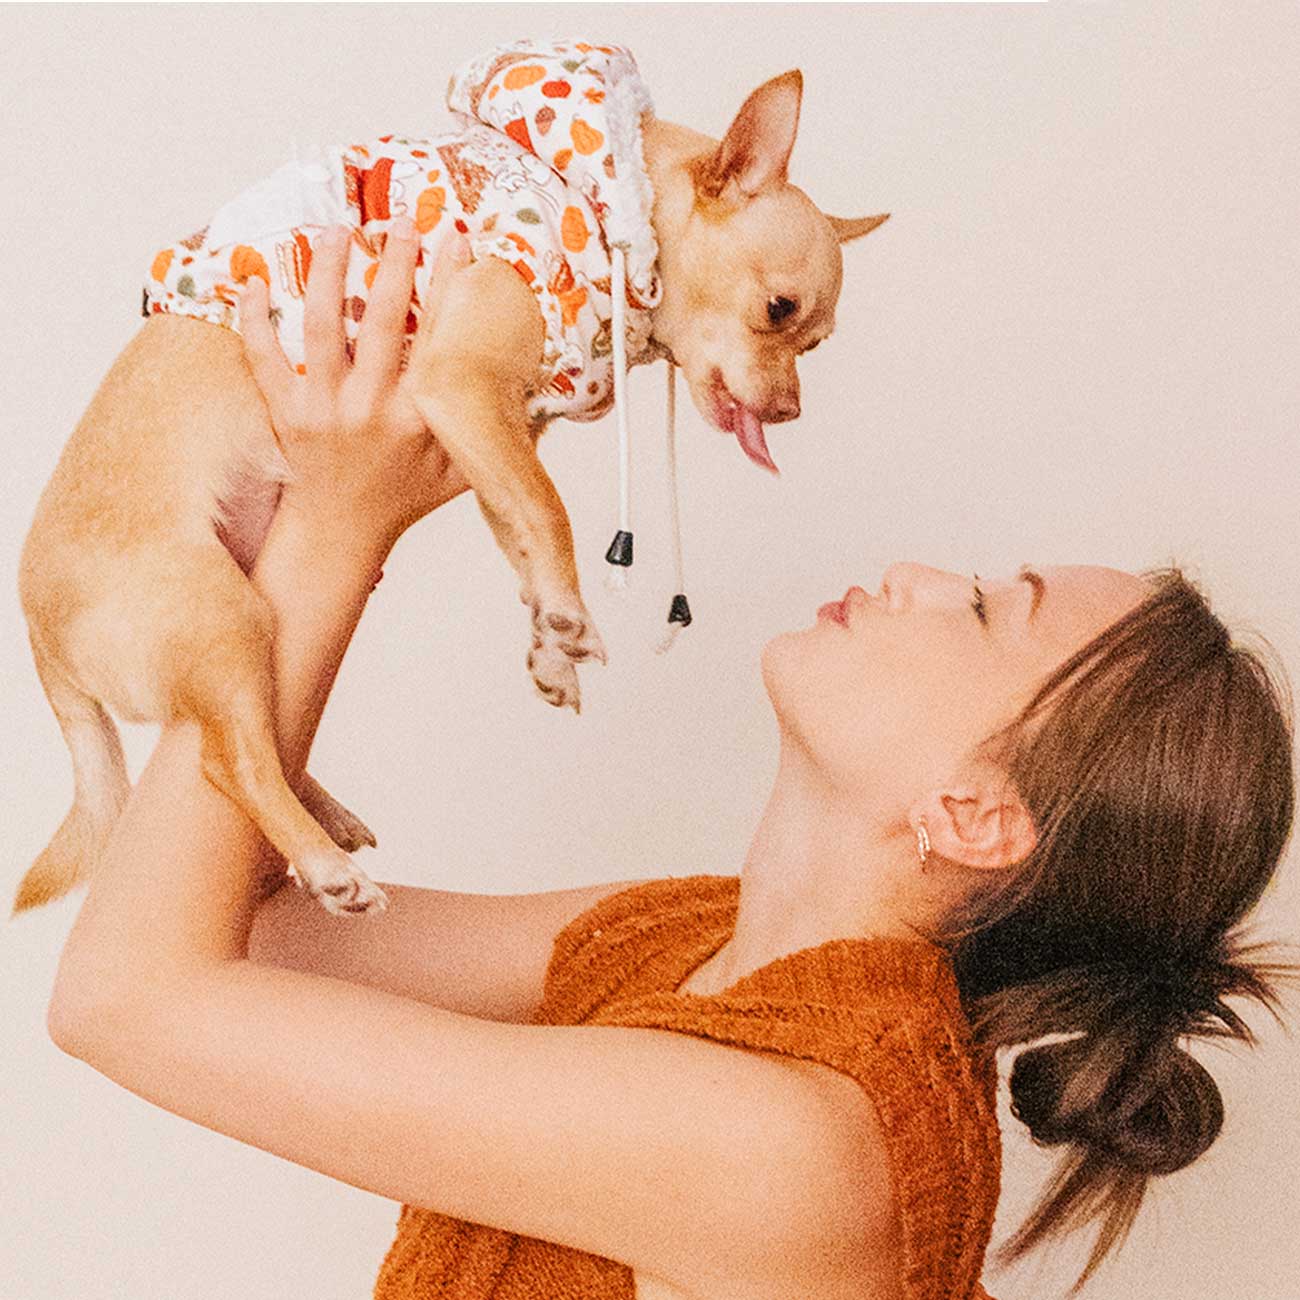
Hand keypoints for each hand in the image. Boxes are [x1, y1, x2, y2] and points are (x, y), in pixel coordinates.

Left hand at [239, 218, 470, 552]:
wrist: (340, 534)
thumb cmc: (400, 499)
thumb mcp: (460, 473)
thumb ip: (493, 436)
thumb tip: (532, 397)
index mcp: (419, 418)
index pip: (439, 338)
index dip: (450, 286)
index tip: (459, 243)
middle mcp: (372, 408)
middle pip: (382, 320)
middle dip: (395, 264)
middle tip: (402, 222)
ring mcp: (325, 409)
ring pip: (321, 327)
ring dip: (327, 272)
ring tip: (336, 231)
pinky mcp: (287, 412)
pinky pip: (264, 359)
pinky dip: (254, 320)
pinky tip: (253, 282)